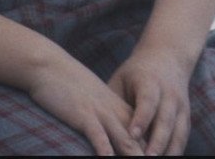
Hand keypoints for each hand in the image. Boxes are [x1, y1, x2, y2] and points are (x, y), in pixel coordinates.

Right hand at [26, 53, 143, 155]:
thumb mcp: (95, 104)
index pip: (143, 135)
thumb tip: (116, 142)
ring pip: (123, 139)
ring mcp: (101, 112)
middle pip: (138, 140)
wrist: (51, 66)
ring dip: (134, 154)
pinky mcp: (83, 114)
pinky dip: (103, 146)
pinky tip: (107, 158)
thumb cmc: (71, 88)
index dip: (152, 148)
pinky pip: (96, 133)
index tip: (163, 156)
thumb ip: (108, 120)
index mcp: (121, 110)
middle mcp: (116, 112)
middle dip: (148, 154)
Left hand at [107, 42, 194, 155]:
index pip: (147, 101)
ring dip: (169, 150)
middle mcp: (169, 94)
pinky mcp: (186, 115)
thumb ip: (113, 103)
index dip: (141, 118)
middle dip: (157, 141)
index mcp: (150, 82)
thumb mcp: (122, 80)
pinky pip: (183, 136)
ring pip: (178, 130)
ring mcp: (181, 105)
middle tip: (147, 158)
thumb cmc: (135, 73)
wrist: (168, 57)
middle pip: (165, 119)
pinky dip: (176, 150)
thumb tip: (97, 128)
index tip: (132, 135)